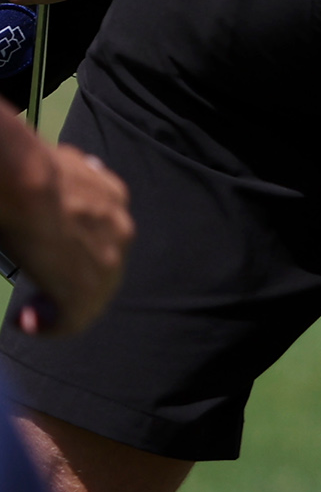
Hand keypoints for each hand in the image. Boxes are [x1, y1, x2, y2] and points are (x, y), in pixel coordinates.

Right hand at [0, 124, 131, 336]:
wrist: (29, 183)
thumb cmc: (32, 169)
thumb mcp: (63, 165)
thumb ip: (71, 174)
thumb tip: (71, 165)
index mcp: (115, 198)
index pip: (104, 231)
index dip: (77, 247)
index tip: (48, 253)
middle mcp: (121, 230)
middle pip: (102, 265)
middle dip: (71, 280)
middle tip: (41, 291)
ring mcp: (108, 262)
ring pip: (92, 296)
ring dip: (62, 307)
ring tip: (33, 313)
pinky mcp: (86, 291)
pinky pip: (74, 320)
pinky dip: (51, 326)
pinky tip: (28, 322)